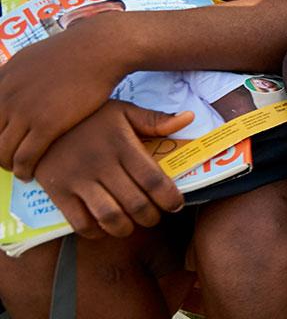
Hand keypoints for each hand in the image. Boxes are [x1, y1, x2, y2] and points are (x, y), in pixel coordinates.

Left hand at [0, 13, 128, 178]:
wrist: (99, 49)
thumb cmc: (73, 51)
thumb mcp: (30, 57)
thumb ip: (14, 75)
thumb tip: (7, 83)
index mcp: (1, 81)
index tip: (2, 141)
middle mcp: (6, 97)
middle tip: (7, 160)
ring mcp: (25, 111)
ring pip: (3, 151)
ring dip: (8, 165)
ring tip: (18, 170)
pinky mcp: (46, 124)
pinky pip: (25, 157)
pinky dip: (23, 170)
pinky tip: (29, 174)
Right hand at [31, 100, 190, 238]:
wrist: (41, 117)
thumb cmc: (89, 116)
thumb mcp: (123, 111)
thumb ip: (155, 120)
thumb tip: (189, 118)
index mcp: (122, 145)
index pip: (153, 179)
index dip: (169, 198)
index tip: (176, 205)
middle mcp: (102, 165)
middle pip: (135, 203)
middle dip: (151, 217)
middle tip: (155, 217)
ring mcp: (78, 180)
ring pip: (109, 217)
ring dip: (126, 228)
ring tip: (132, 224)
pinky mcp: (58, 192)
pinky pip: (80, 222)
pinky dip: (96, 232)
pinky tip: (104, 228)